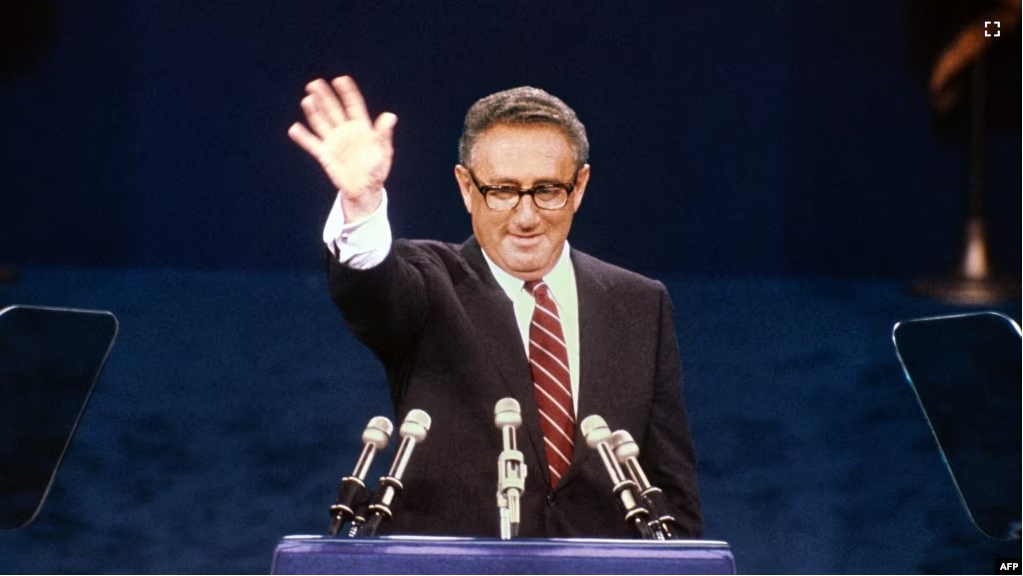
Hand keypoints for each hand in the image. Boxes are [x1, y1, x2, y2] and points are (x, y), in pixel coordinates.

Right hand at [288, 76, 396, 221]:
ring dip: (314, 111)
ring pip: (321, 122)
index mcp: (361, 128)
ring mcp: (334, 142)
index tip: (341, 80)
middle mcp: (345, 131)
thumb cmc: (377, 169)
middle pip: (333, 109)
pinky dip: (303, 137)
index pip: (353, 105)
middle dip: (325, 96)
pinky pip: (312, 144)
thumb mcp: (383, 151)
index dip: (347, 92)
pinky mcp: (325, 155)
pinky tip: (294, 129)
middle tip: (315, 83)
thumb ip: (383, 134)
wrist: (365, 190)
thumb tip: (390, 116)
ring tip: (307, 99)